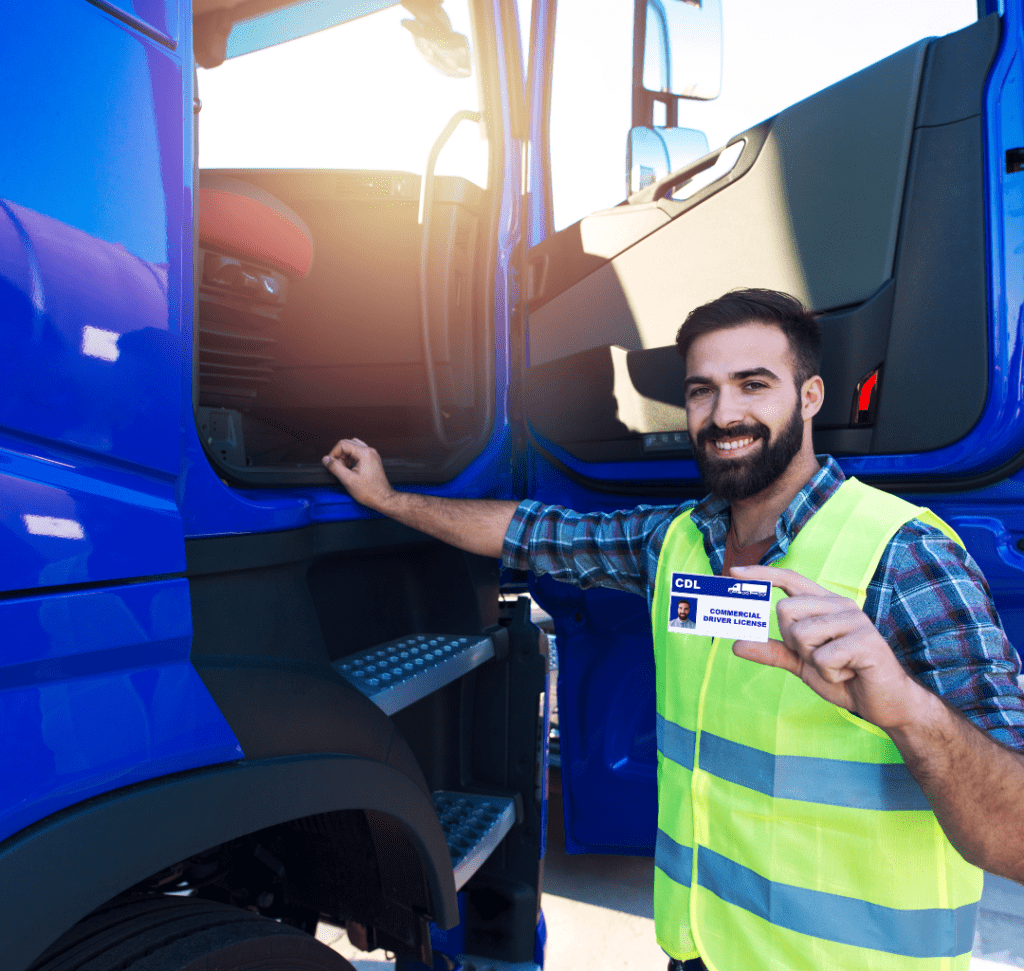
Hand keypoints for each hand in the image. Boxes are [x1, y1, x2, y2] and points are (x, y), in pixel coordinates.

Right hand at [322, 438, 393, 510]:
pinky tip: (350, 470)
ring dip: (345, 457)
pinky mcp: (372, 461)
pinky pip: (358, 454)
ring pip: (353, 448)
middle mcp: (370, 451)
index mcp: (364, 453)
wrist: (383, 499)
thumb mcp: (348, 480)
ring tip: (344, 470)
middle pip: (348, 444)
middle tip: (337, 467)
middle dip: (339, 455)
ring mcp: (372, 456)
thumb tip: (326, 459)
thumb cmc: (370, 492)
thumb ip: (335, 467)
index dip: (333, 453)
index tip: (330, 463)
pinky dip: (351, 460)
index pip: (343, 444)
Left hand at [729, 565, 928, 731]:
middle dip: (792, 642)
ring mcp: (854, 620)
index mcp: (825, 604)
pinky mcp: (865, 641)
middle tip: (818, 656)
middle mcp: (840, 605)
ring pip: (801, 635)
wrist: (885, 704)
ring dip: (812, 660)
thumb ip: (773, 651)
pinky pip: (822, 658)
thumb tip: (736, 644)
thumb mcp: (802, 664)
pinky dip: (829, 674)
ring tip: (837, 665)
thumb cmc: (845, 677)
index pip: (790, 579)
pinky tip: (849, 673)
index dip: (762, 574)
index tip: (733, 572)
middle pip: (785, 611)